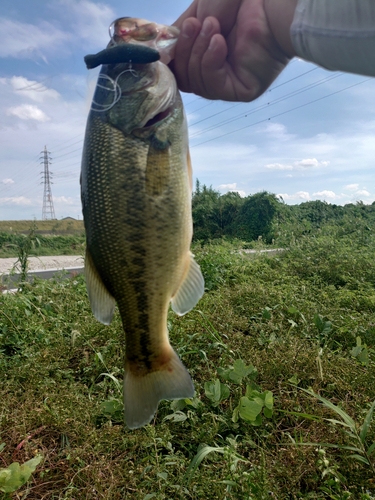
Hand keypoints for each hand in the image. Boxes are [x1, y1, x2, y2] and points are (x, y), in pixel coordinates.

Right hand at [170, 0, 296, 101]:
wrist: (267, 1)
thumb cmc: (236, 2)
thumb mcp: (197, 15)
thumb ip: (177, 37)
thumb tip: (161, 57)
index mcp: (206, 57)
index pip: (179, 71)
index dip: (170, 60)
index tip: (165, 43)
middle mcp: (218, 73)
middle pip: (185, 79)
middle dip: (185, 50)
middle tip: (195, 25)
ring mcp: (230, 84)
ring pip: (197, 83)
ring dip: (199, 52)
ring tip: (213, 26)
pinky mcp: (242, 90)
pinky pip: (214, 87)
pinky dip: (212, 62)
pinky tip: (220, 42)